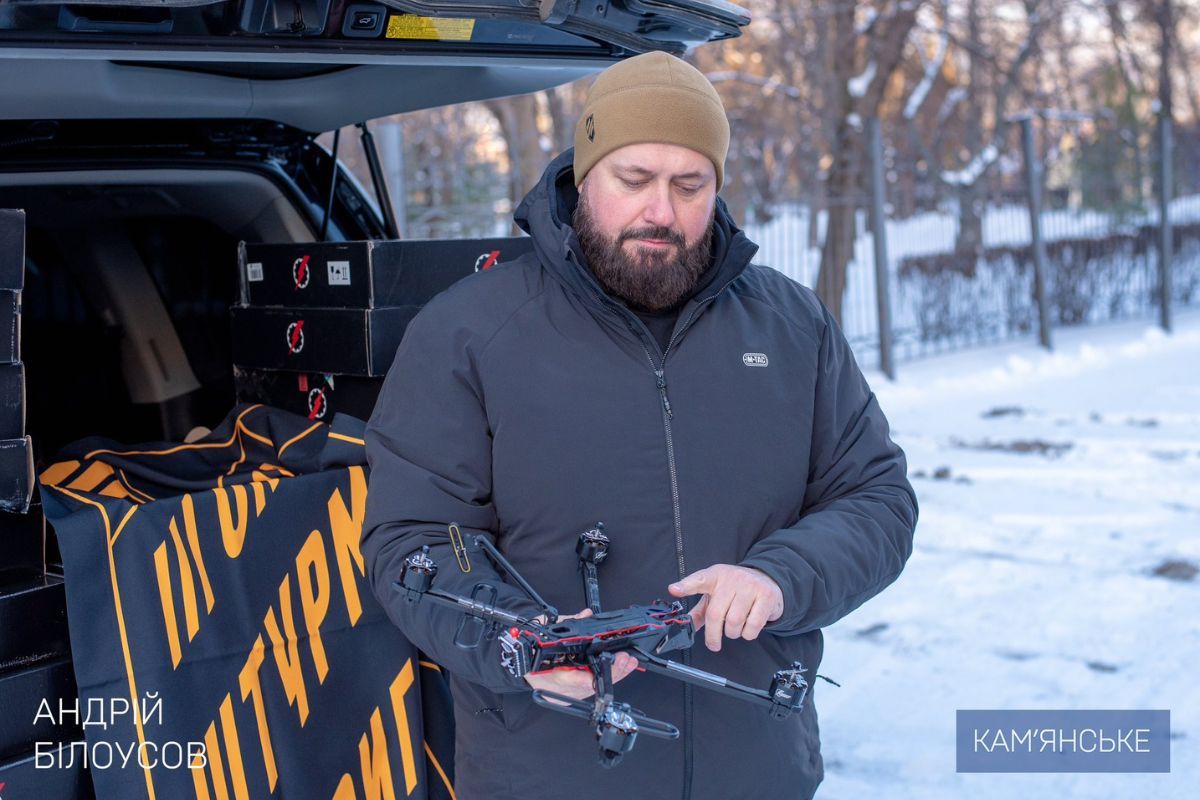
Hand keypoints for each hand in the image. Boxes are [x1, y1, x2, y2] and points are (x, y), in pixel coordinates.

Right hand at [522, 609, 638, 700]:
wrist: (521, 663)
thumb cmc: (531, 647)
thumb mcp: (545, 628)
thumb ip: (566, 622)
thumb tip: (585, 615)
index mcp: (547, 671)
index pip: (568, 678)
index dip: (586, 677)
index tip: (601, 669)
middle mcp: (558, 686)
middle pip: (588, 685)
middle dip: (610, 672)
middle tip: (624, 660)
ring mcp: (566, 692)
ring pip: (594, 688)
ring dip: (614, 675)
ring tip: (628, 663)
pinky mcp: (573, 693)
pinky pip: (593, 687)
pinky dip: (607, 678)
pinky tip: (621, 669)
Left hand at [668, 565, 783, 651]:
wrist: (767, 579)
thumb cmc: (736, 590)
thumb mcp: (716, 595)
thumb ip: (700, 610)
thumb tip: (686, 625)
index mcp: (715, 576)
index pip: (698, 580)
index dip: (685, 586)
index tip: (673, 589)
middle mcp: (732, 578)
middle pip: (715, 613)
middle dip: (713, 635)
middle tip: (714, 644)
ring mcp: (750, 585)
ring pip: (734, 621)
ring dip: (733, 634)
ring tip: (734, 629)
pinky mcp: (767, 596)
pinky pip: (753, 625)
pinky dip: (748, 633)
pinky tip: (748, 628)